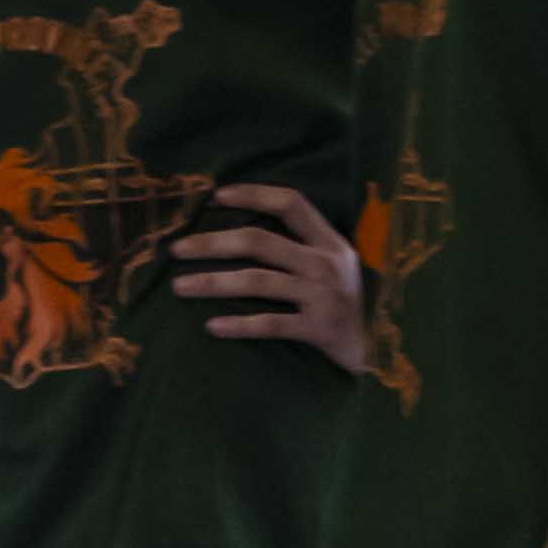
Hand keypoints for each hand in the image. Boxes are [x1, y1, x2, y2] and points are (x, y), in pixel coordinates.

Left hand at [172, 178, 365, 369]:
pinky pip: (271, 324)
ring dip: (213, 282)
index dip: (252, 194)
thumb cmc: (338, 304)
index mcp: (330, 242)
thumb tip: (234, 232)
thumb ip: (298, 246)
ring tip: (179, 286)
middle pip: (260, 241)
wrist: (372, 352)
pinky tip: (211, 325)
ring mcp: (325, 297)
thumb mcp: (331, 266)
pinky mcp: (319, 330)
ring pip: (258, 281)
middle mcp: (327, 264)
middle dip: (212, 243)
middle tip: (175, 249)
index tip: (214, 197)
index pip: (290, 203)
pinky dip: (239, 324)